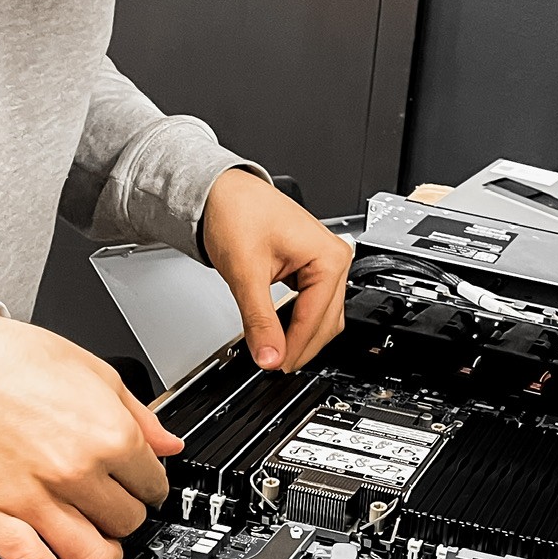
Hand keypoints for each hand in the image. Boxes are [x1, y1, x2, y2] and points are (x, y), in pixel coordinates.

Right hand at [0, 317, 180, 558]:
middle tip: (118, 508)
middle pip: (128, 520)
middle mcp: (77, 473)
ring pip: (94, 555)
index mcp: (109, 435)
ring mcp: (35, 501)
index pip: (154, 483)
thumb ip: (139, 415)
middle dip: (129, 517)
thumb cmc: (10, 361)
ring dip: (106, 556)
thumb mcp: (94, 371)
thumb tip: (169, 444)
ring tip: (104, 548)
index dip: (152, 485)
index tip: (145, 486)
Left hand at [203, 170, 352, 372]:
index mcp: (329, 257)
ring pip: (322, 317)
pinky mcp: (313, 268)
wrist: (222, 192)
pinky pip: (313, 305)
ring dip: (300, 336)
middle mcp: (335, 259)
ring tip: (274, 352)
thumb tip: (269, 356)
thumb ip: (259, 320)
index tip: (274, 366)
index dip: (294, 347)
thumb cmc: (237, 213)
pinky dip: (297, 322)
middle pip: (326, 321)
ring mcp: (326, 264)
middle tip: (273, 365)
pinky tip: (280, 333)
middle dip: (300, 346)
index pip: (315, 317)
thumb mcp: (246, 273)